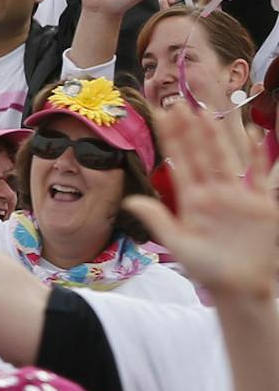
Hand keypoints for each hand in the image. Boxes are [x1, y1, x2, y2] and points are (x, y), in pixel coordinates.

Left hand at [125, 102, 278, 300]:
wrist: (239, 287)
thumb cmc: (206, 269)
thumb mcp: (178, 244)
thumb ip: (157, 220)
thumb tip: (130, 200)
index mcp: (192, 200)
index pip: (179, 162)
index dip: (171, 139)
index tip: (161, 116)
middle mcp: (214, 193)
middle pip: (200, 154)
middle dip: (190, 130)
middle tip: (179, 103)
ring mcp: (237, 196)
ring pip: (225, 159)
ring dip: (215, 137)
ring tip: (204, 113)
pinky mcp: (260, 204)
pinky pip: (258, 175)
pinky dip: (257, 157)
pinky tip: (253, 136)